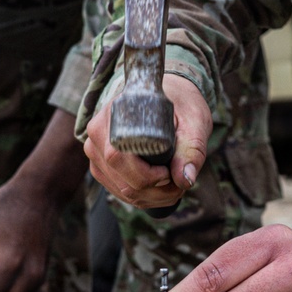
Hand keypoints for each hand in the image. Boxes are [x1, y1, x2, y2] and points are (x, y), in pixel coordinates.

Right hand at [84, 74, 211, 208]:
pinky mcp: (102, 166)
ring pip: (123, 191)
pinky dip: (145, 197)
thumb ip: (192, 149)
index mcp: (112, 116)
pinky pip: (121, 192)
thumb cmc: (180, 102)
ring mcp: (97, 153)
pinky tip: (163, 188)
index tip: (170, 171)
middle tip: (181, 182)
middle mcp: (97, 136)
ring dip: (154, 197)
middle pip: (122, 180)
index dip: (147, 175)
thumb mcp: (194, 121)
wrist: (168, 95)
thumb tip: (184, 180)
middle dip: (156, 191)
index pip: (118, 158)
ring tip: (176, 184)